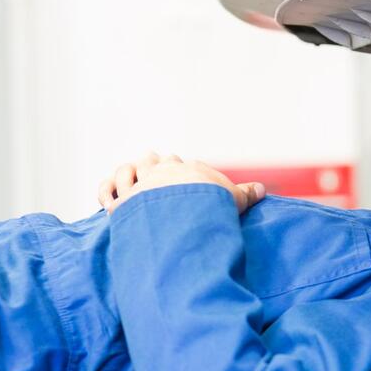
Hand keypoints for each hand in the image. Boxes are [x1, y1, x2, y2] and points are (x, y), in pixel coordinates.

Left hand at [98, 152, 265, 214]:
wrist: (189, 210)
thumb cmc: (213, 204)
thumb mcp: (234, 199)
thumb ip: (246, 194)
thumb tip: (262, 190)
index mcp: (183, 168)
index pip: (176, 163)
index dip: (176, 171)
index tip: (180, 181)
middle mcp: (160, 170)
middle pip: (151, 160)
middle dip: (151, 168)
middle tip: (154, 182)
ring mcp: (140, 184)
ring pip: (127, 170)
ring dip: (128, 179)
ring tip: (131, 190)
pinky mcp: (123, 200)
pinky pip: (108, 190)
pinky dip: (107, 193)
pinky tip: (109, 203)